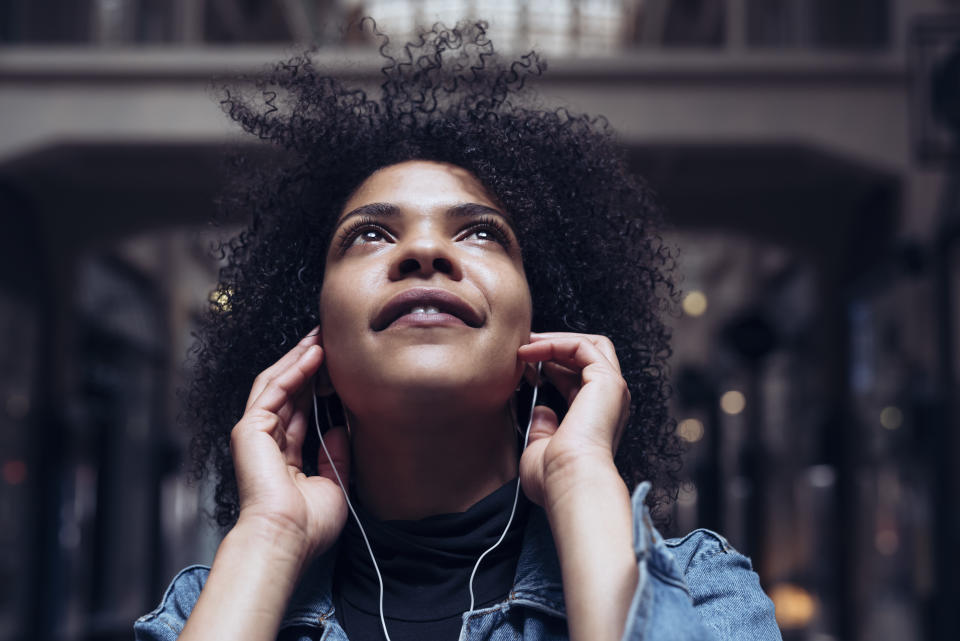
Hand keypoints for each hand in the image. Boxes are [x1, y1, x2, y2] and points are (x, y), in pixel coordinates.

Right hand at [230, 328, 349, 561]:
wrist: (286, 538)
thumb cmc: (308, 525)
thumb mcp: (334, 485)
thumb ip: (336, 456)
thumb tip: (341, 429)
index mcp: (283, 458)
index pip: (300, 412)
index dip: (318, 387)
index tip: (338, 366)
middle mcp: (267, 443)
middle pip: (288, 392)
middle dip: (308, 364)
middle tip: (330, 338)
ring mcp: (254, 434)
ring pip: (278, 383)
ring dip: (300, 358)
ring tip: (321, 335)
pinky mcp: (249, 429)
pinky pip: (273, 389)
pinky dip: (293, 369)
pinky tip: (313, 353)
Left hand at [517, 332, 636, 640]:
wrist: (570, 481)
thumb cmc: (555, 477)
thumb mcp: (541, 449)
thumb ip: (542, 430)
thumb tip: (542, 410)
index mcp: (596, 417)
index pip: (578, 378)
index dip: (550, 365)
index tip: (523, 365)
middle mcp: (609, 401)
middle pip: (591, 354)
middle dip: (557, 345)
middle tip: (527, 347)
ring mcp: (612, 389)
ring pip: (590, 345)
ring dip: (554, 341)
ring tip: (526, 345)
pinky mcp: (607, 380)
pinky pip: (582, 347)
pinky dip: (556, 343)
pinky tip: (531, 351)